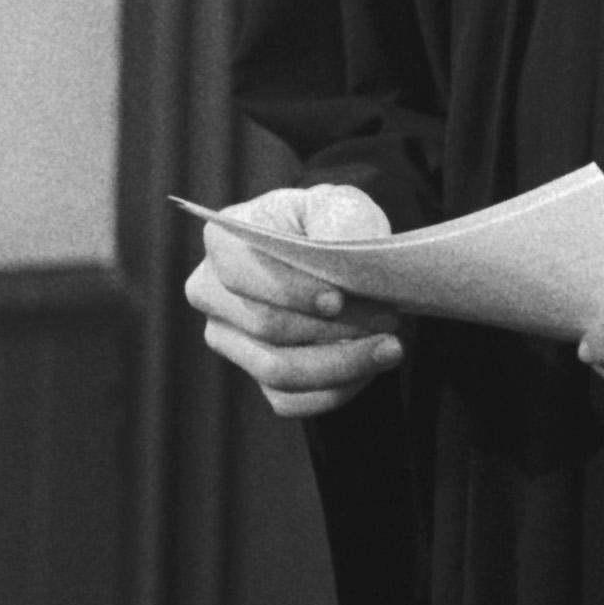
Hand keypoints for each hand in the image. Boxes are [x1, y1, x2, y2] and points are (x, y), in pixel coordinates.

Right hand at [184, 182, 403, 417]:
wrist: (336, 253)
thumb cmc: (330, 222)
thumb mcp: (340, 204)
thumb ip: (341, 220)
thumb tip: (344, 252)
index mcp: (222, 240)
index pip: (240, 274)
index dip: (289, 291)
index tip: (339, 300)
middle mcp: (212, 293)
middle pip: (266, 327)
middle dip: (332, 329)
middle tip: (388, 319)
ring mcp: (229, 338)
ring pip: (277, 371)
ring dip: (341, 365)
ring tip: (390, 347)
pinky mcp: (253, 373)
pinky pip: (288, 400)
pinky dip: (334, 391)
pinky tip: (370, 369)